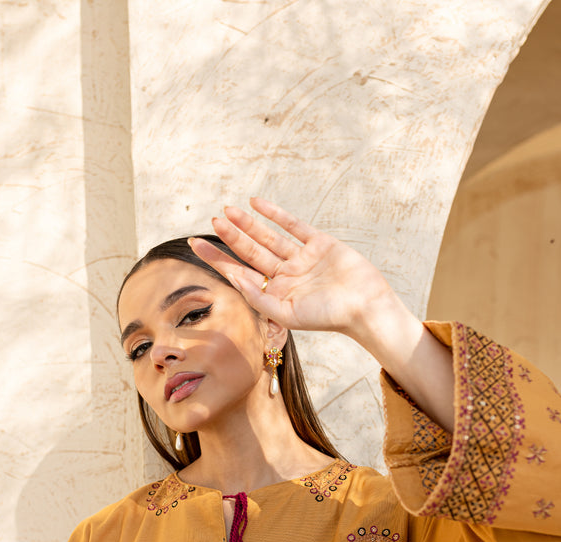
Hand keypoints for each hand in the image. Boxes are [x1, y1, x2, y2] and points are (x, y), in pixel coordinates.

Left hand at [191, 197, 453, 430]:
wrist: (365, 307)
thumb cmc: (328, 318)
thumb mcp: (288, 315)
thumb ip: (259, 299)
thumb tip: (234, 280)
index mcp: (275, 294)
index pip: (239, 273)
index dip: (217, 259)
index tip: (195, 245)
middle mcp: (285, 275)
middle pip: (250, 252)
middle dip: (231, 237)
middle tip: (213, 221)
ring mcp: (301, 258)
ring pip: (268, 237)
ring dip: (248, 224)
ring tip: (228, 211)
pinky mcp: (319, 243)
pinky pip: (293, 225)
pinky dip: (276, 213)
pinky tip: (257, 203)